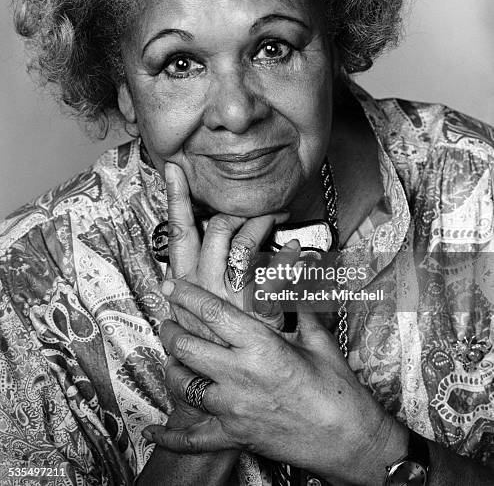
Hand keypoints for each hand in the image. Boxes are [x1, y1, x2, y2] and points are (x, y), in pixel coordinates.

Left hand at [145, 277, 406, 484]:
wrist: (349, 442)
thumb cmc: (338, 391)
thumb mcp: (319, 341)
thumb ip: (299, 309)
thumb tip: (294, 282)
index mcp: (261, 346)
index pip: (213, 313)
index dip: (187, 296)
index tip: (170, 286)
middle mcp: (240, 376)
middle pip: (187, 347)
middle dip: (171, 330)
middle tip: (168, 321)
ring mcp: (233, 409)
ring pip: (182, 386)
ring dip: (171, 369)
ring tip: (171, 358)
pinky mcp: (234, 436)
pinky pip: (193, 439)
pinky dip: (170, 436)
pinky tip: (154, 430)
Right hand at [163, 161, 294, 337]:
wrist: (228, 379)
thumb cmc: (214, 338)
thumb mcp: (192, 306)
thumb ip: (194, 274)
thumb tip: (201, 238)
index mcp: (185, 282)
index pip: (177, 232)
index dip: (175, 198)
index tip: (175, 169)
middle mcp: (203, 285)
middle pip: (217, 228)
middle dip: (239, 208)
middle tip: (258, 203)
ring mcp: (228, 296)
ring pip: (243, 241)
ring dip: (263, 223)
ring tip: (278, 219)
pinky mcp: (254, 311)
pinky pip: (275, 273)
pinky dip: (290, 258)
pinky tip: (301, 251)